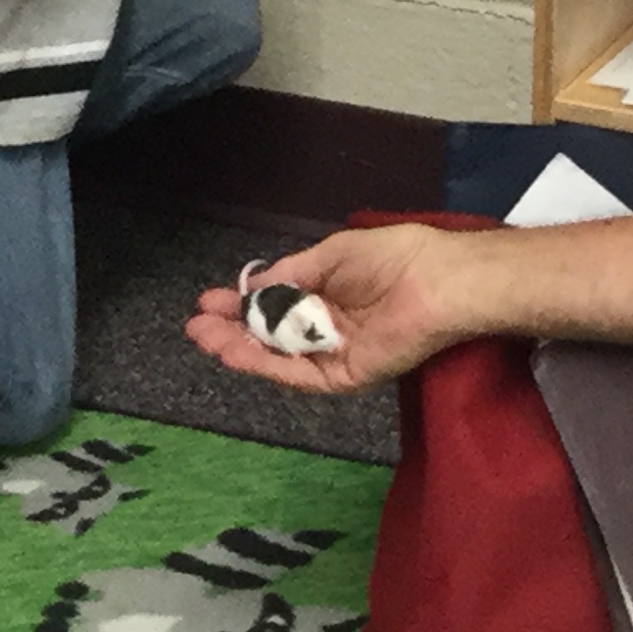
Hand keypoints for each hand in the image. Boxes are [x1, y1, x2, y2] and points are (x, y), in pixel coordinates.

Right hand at [184, 223, 463, 393]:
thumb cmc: (392, 258)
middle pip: (270, 336)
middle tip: (196, 325)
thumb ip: (291, 274)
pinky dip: (265, 364)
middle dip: (231, 330)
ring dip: (239, 348)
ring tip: (204, 338)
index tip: (209, 300)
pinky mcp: (343, 377)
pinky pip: (298, 374)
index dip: (241, 303)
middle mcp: (326, 328)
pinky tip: (236, 350)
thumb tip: (253, 284)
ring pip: (277, 358)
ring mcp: (334, 355)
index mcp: (327, 296)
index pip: (275, 305)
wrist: (436, 282)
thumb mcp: (330, 255)